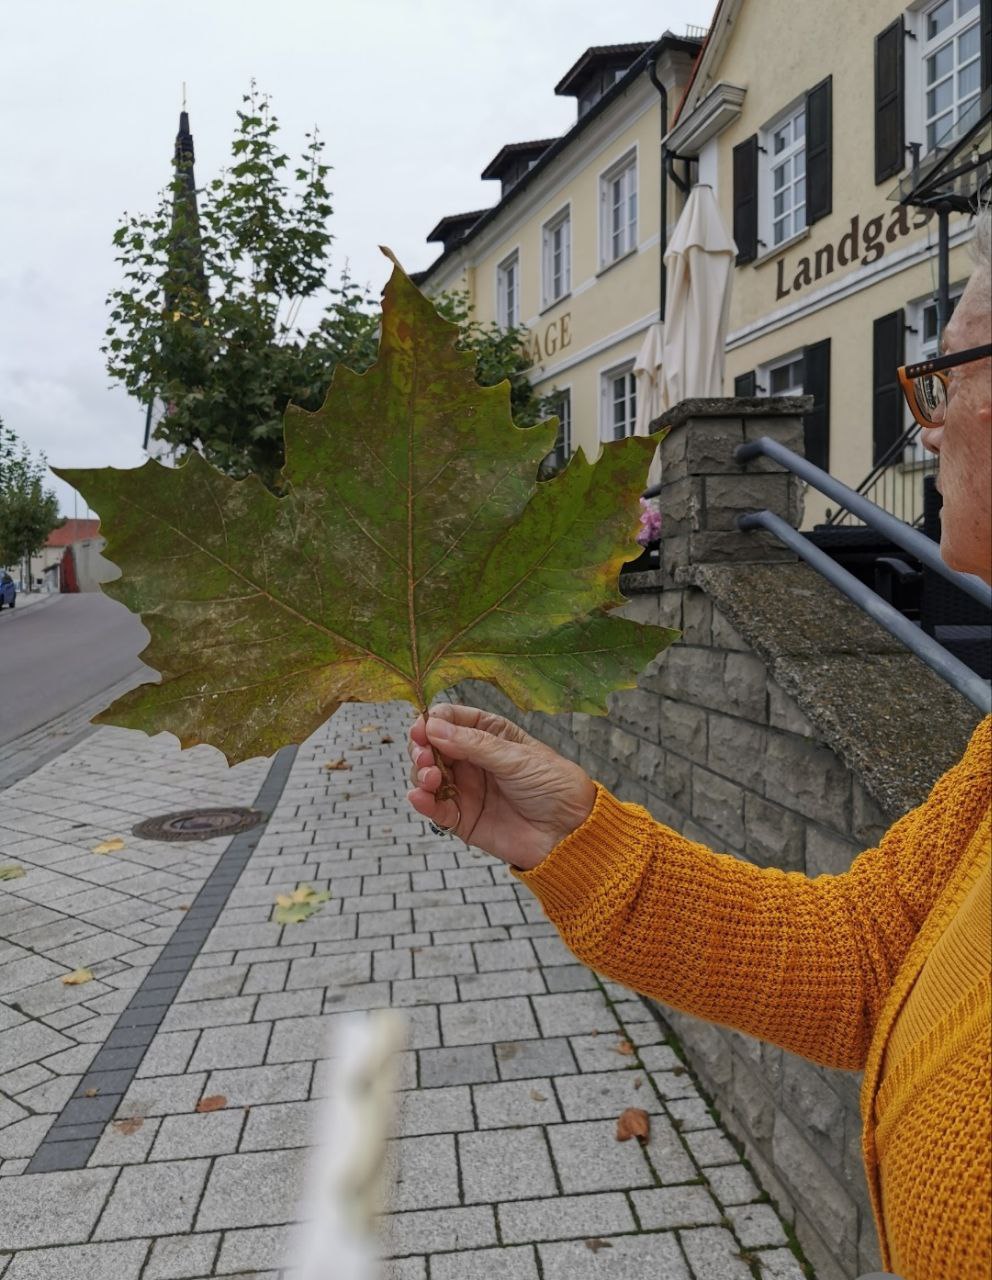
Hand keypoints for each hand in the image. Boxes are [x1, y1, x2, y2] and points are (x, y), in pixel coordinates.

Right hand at [406, 703, 596, 870]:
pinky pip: (435, 809)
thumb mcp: (516, 758)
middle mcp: (473, 759)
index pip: (450, 719)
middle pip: (432, 747)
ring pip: (428, 776)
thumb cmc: (553, 785)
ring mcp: (466, 788)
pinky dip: (422, 802)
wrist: (570, 832)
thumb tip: (434, 727)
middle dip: (421, 748)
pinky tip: (420, 797)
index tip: (424, 729)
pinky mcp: (463, 818)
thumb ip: (474, 744)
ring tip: (431, 778)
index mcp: (489, 734)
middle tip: (423, 755)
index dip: (433, 722)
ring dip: (421, 774)